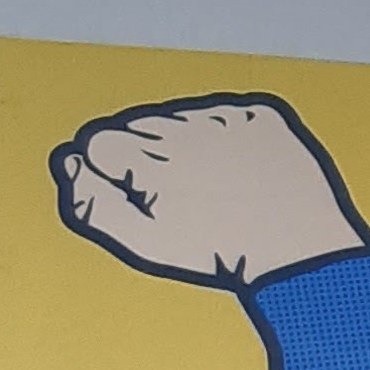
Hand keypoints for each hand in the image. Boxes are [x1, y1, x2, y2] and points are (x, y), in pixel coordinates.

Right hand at [53, 98, 369, 286]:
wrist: (302, 255)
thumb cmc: (220, 254)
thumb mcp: (145, 243)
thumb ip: (93, 204)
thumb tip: (67, 164)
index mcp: (149, 157)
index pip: (98, 144)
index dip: (114, 175)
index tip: (139, 199)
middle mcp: (186, 125)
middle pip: (138, 127)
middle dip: (148, 159)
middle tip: (181, 199)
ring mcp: (228, 115)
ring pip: (182, 118)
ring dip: (188, 145)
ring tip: (214, 190)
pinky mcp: (262, 114)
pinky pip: (229, 116)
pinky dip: (229, 140)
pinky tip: (239, 175)